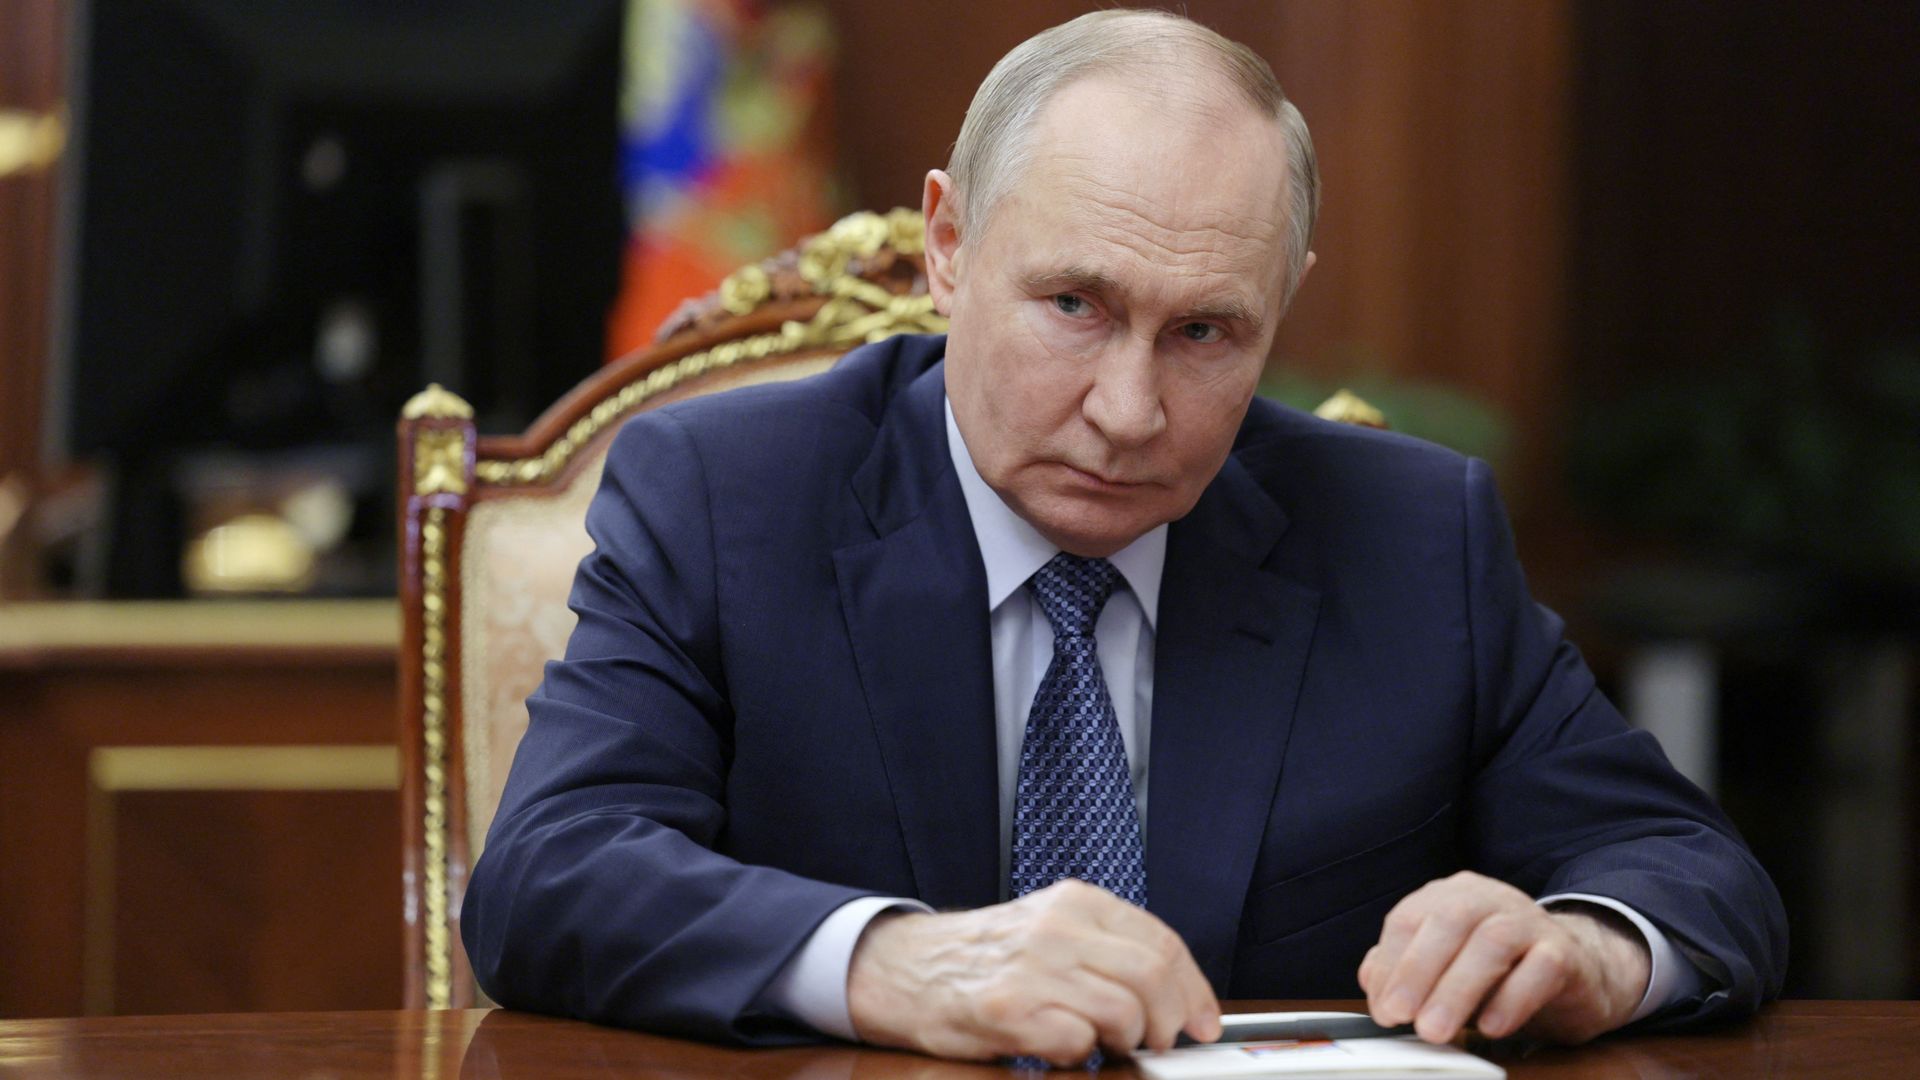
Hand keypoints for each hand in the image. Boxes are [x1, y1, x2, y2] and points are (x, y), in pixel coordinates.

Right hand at [845, 879, 1221, 1063]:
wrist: (905, 967)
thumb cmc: (987, 956)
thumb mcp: (1051, 927)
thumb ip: (1108, 948)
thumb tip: (1180, 995)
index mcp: (1076, 902)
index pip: (1162, 942)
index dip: (1194, 991)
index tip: (1203, 1022)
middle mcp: (1057, 928)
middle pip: (1153, 976)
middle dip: (1169, 1022)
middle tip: (1159, 1042)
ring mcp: (1032, 968)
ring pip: (1124, 1012)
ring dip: (1125, 1041)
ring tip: (1103, 1041)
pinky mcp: (1008, 1010)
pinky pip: (1077, 1042)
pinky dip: (1079, 1053)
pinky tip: (1059, 1044)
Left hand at [1358, 871, 1650, 1044]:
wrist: (1579, 974)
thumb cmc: (1500, 972)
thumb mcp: (1445, 969)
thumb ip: (1406, 970)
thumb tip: (1374, 987)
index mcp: (1450, 896)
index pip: (1408, 920)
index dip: (1390, 964)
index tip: (1382, 1008)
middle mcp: (1489, 898)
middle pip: (1449, 922)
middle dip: (1417, 971)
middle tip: (1401, 1017)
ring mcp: (1529, 920)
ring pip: (1492, 942)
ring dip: (1458, 988)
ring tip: (1436, 1029)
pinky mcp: (1565, 951)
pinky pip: (1541, 967)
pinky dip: (1513, 998)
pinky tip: (1492, 1026)